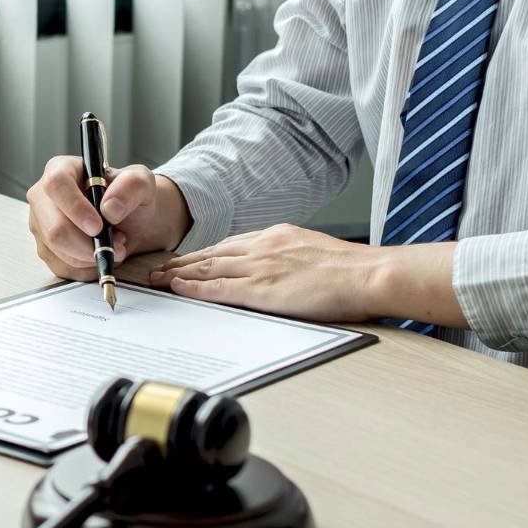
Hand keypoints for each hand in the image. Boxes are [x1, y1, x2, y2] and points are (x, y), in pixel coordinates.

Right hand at [27, 156, 192, 280]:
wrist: (129, 222)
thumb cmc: (129, 198)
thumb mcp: (141, 183)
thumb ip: (132, 186)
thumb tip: (109, 208)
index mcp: (61, 169)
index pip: (56, 184)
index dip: (75, 208)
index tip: (98, 227)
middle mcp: (43, 197)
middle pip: (54, 228)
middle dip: (88, 244)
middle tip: (116, 244)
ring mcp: (41, 225)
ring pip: (58, 251)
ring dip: (91, 255)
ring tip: (113, 244)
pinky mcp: (45, 249)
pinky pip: (62, 267)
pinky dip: (87, 267)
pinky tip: (99, 253)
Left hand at [148, 224, 467, 326]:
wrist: (369, 274)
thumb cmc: (350, 270)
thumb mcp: (312, 251)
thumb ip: (288, 256)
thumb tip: (277, 268)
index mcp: (275, 237)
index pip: (229, 245)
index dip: (203, 254)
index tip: (185, 259)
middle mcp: (261, 247)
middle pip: (211, 254)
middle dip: (182, 262)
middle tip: (157, 268)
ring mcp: (259, 268)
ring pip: (208, 269)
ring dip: (179, 274)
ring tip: (157, 279)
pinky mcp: (261, 290)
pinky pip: (219, 289)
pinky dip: (195, 288)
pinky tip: (178, 289)